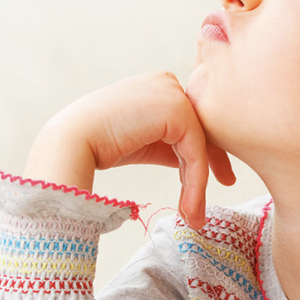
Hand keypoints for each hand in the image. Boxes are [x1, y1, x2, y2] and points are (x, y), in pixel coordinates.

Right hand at [24, 72, 235, 227]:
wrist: (72, 143)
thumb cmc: (101, 145)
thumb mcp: (147, 142)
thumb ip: (173, 144)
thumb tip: (201, 164)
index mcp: (160, 85)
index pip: (192, 121)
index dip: (207, 151)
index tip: (221, 177)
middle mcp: (169, 83)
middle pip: (202, 130)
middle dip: (214, 163)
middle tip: (228, 186)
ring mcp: (173, 93)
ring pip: (200, 144)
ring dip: (199, 183)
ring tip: (194, 216)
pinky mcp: (176, 110)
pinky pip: (195, 151)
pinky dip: (195, 182)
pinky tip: (188, 207)